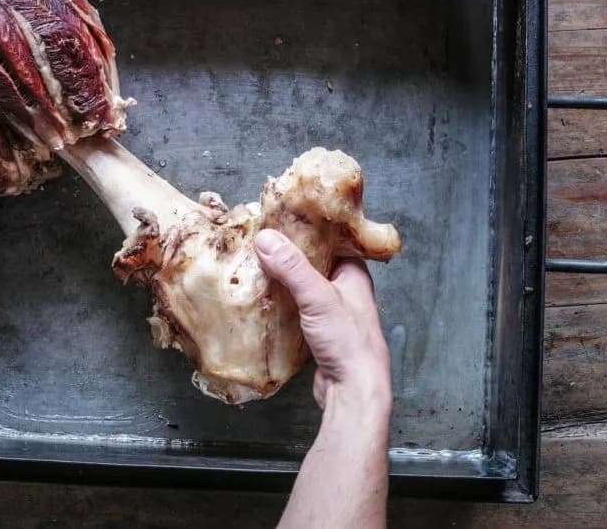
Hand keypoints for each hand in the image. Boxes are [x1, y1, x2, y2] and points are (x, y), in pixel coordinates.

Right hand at [254, 229, 390, 412]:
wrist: (352, 390)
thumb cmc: (347, 341)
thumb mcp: (318, 297)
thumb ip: (292, 267)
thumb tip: (265, 237)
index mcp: (353, 273)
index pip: (328, 238)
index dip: (304, 227)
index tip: (276, 218)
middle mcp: (344, 288)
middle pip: (311, 261)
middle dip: (286, 253)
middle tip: (257, 240)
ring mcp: (331, 310)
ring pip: (301, 285)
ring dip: (281, 278)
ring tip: (253, 263)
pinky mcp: (318, 330)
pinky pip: (295, 306)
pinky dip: (279, 301)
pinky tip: (260, 296)